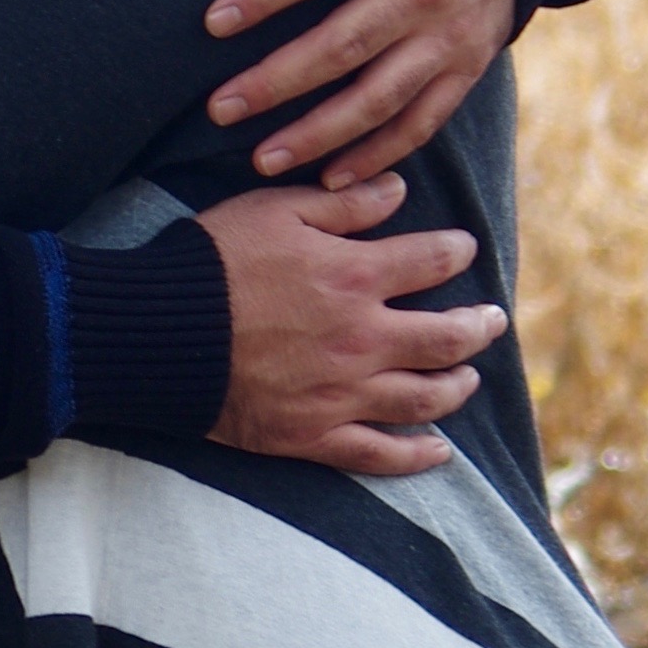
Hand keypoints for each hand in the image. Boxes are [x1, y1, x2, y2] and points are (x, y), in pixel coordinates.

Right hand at [197, 175, 504, 475]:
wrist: (156, 335)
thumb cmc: (211, 263)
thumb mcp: (275, 210)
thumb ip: (343, 204)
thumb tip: (398, 191)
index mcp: (355, 277)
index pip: (431, 262)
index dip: (456, 252)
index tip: (463, 249)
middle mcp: (361, 339)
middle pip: (446, 338)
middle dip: (478, 326)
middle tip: (492, 320)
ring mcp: (342, 394)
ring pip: (425, 398)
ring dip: (457, 386)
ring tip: (469, 378)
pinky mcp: (314, 436)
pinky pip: (380, 455)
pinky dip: (417, 456)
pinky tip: (438, 451)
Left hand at [200, 0, 517, 188]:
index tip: (213, 23)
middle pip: (340, 46)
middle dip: (276, 83)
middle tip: (220, 109)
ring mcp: (450, 36)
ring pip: (378, 97)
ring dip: (319, 134)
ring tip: (263, 158)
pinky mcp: (468, 66)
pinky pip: (422, 120)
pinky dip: (379, 153)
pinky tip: (333, 177)